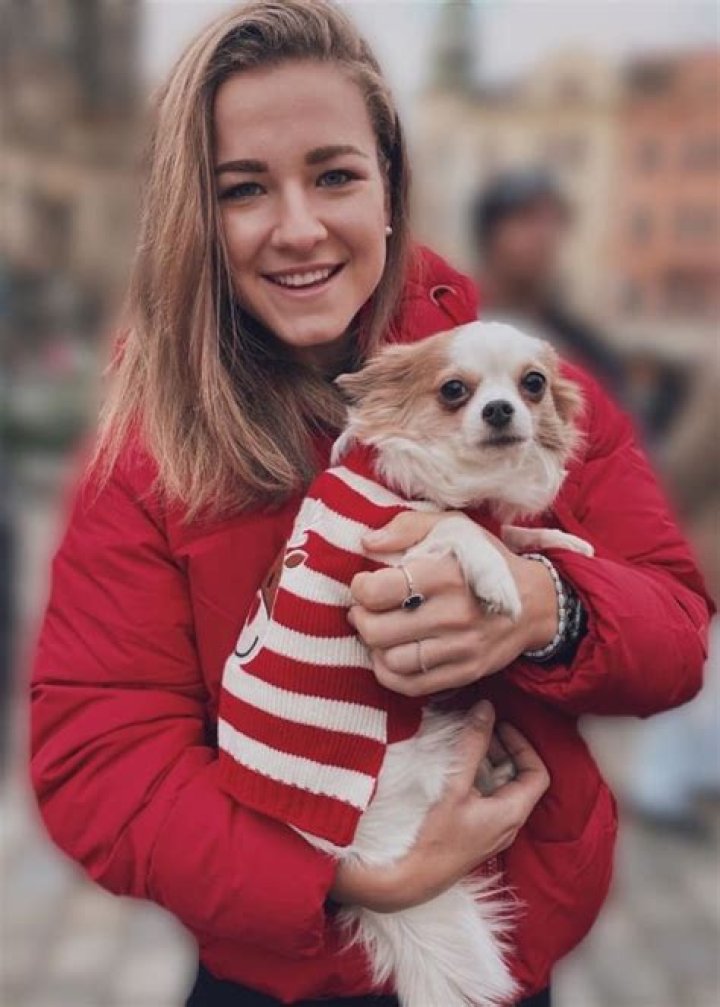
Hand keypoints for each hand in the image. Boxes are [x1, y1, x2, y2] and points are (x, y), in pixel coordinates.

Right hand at [330, 701, 548, 911]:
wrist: (407, 880)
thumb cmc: (434, 838)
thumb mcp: (455, 785)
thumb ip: (473, 745)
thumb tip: (486, 709)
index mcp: (512, 813)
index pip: (538, 773)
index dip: (523, 745)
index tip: (500, 727)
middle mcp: (507, 824)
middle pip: (518, 778)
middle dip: (502, 749)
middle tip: (479, 731)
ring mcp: (489, 831)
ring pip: (499, 788)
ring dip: (485, 762)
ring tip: (464, 745)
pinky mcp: (472, 834)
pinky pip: (484, 799)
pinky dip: (474, 778)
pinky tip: (452, 770)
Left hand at [348, 512, 557, 697]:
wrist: (535, 602)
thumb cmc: (484, 560)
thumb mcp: (452, 528)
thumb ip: (407, 527)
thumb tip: (367, 542)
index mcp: (445, 574)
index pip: (378, 592)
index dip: (360, 588)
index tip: (364, 583)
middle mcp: (453, 614)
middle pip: (378, 631)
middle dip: (361, 618)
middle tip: (364, 609)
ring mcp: (461, 648)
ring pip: (391, 661)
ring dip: (375, 647)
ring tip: (379, 630)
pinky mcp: (466, 673)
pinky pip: (411, 685)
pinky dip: (389, 673)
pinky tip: (390, 653)